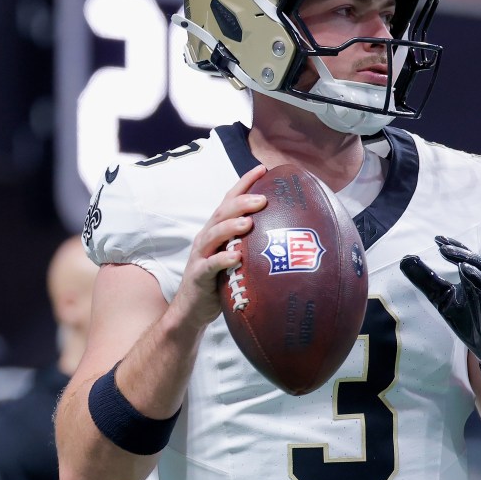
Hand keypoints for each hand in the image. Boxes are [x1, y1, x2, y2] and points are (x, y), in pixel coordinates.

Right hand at [171, 165, 267, 326]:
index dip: (244, 183)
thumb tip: (288, 234)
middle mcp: (207, 238)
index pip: (230, 200)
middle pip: (222, 213)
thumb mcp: (236, 258)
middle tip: (263, 198)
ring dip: (231, 226)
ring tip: (249, 222)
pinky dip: (223, 259)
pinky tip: (237, 257)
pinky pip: (210, 265)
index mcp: (217, 230)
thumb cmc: (219, 282)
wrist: (191, 311)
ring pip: (214, 234)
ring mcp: (201, 256)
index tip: (263, 169)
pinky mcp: (199, 276)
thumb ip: (252, 244)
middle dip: (242, 202)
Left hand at [400, 237, 480, 371]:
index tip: (437, 239)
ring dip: (476, 274)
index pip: (465, 258)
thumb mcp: (442, 299)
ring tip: (461, 266)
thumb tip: (404, 260)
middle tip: (444, 248)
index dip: (453, 247)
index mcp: (473, 279)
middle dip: (461, 255)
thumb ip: (426, 280)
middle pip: (477, 265)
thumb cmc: (469, 319)